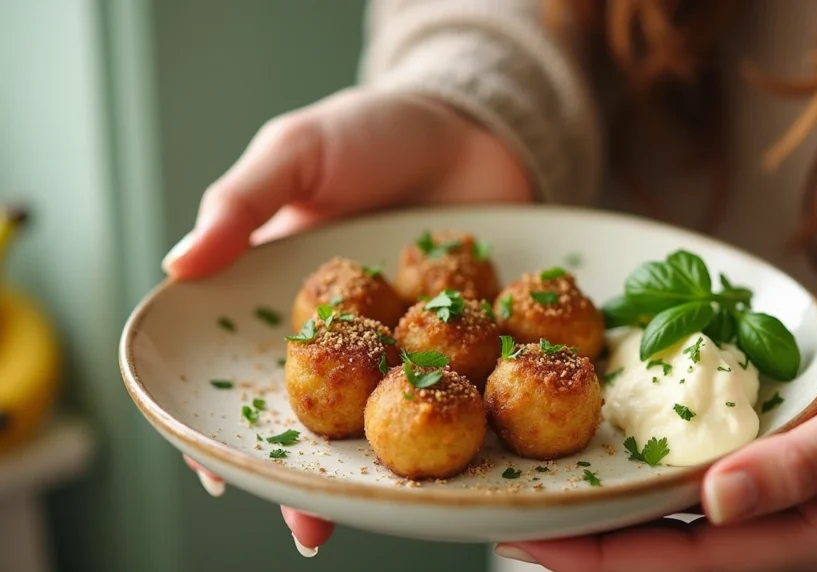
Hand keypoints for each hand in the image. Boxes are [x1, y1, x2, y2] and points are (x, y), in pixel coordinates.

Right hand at [168, 86, 530, 554]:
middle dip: (312, 475)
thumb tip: (177, 266)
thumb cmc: (373, 130)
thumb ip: (242, 204)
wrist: (473, 120)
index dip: (225, 426)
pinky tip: (465, 460)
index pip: (245, 375)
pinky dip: (462, 423)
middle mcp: (350, 336)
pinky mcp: (474, 340)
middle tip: (307, 529)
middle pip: (321, 417)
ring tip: (384, 512)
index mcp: (291, 301)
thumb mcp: (297, 152)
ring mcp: (413, 345)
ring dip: (387, 469)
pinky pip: (463, 389)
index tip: (217, 473)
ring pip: (391, 420)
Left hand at [496, 298, 816, 570]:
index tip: (541, 539)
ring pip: (685, 542)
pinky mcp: (784, 493)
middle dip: (597, 553)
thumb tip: (716, 505)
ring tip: (545, 513)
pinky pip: (704, 508)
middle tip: (516, 529)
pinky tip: (609, 484)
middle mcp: (806, 544)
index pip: (700, 563)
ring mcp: (794, 522)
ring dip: (615, 531)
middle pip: (681, 562)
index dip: (613, 556)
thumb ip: (802, 464)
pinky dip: (650, 500)